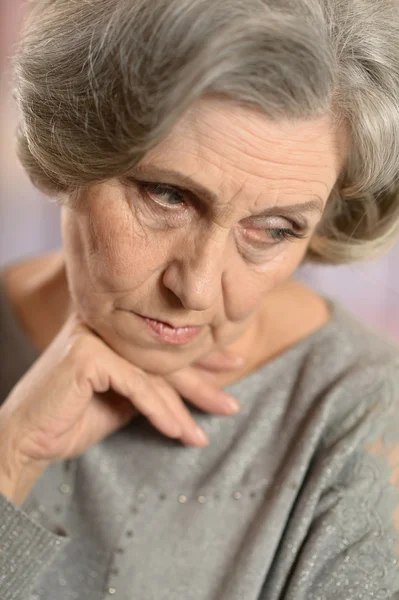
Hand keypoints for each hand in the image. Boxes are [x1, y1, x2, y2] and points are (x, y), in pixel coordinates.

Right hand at [0, 312, 242, 484]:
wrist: (26, 439)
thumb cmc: (71, 419)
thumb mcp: (121, 399)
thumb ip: (149, 385)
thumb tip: (193, 386)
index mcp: (113, 328)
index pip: (164, 341)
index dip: (200, 356)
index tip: (231, 366)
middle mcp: (105, 323)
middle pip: (164, 355)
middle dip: (202, 382)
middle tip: (231, 403)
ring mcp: (95, 335)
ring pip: (154, 373)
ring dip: (183, 409)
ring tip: (203, 435)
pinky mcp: (88, 355)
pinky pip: (137, 386)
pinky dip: (160, 412)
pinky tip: (178, 432)